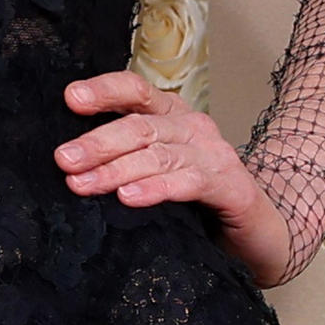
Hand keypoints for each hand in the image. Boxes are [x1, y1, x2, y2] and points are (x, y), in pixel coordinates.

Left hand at [53, 67, 295, 291]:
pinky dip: (155, 189)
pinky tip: (128, 197)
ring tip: (83, 184)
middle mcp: (192, 127)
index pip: (136, 91)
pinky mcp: (229, 184)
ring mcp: (213, 154)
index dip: (104, 91)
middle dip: (98, 143)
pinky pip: (187, 182)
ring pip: (157, 154)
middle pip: (140, 126)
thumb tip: (70, 165)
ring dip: (116, 169)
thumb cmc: (199, 203)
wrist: (259, 233)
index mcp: (172, 116)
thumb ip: (125, 160)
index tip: (70, 100)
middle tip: (64, 159)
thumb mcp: (157, 173)